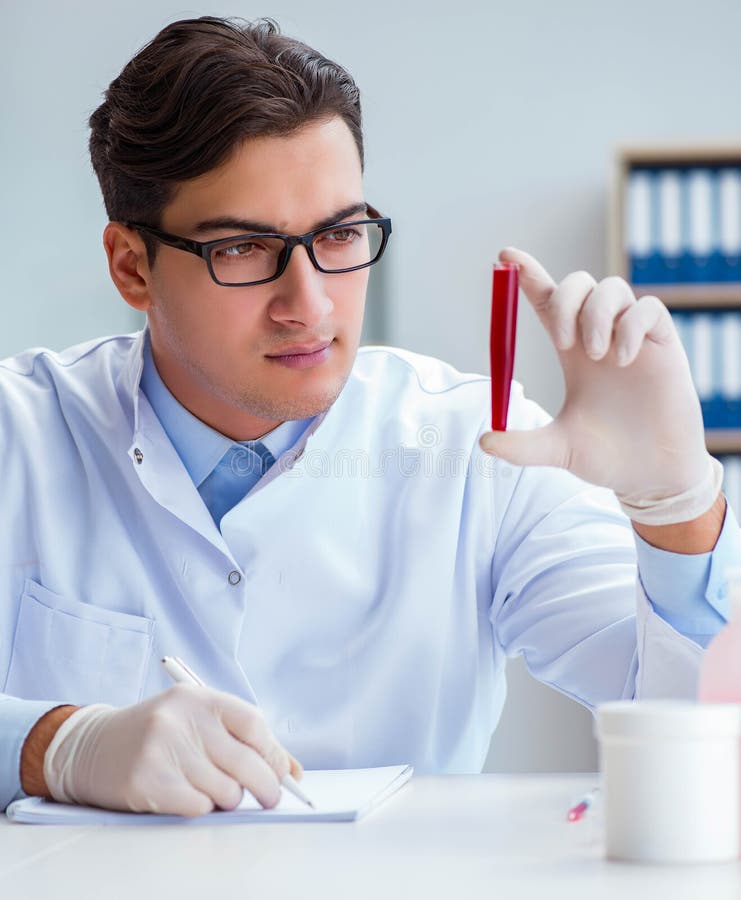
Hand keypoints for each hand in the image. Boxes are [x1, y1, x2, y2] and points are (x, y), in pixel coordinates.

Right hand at [43, 684, 302, 815]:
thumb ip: (244, 740)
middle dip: (266, 786)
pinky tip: (185, 795)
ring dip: (226, 798)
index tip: (283, 773)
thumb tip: (292, 771)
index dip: (273, 752)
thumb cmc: (158, 734)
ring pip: (225, 791)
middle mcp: (181, 719)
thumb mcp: (198, 721)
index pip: (253, 723)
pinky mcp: (147, 781)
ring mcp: (162, 749)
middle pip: (245, 762)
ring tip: (209, 787)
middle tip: (269, 797)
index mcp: (198, 697)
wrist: (93, 746)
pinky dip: (201, 807)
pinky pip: (198, 807)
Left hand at [480, 248, 719, 523]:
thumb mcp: (557, 449)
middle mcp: (599, 337)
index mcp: (571, 351)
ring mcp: (632, 337)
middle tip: (563, 342)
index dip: (527, 276)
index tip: (504, 257)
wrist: (651, 474)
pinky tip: (624, 360)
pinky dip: (631, 326)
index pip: (547, 301)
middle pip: (578, 284)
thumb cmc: (607, 458)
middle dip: (565, 300)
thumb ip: (522, 446)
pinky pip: (648, 308)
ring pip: (612, 288)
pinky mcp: (663, 344)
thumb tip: (484, 441)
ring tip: (598, 356)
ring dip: (597, 315)